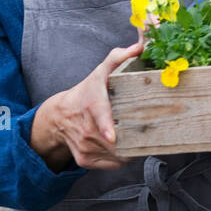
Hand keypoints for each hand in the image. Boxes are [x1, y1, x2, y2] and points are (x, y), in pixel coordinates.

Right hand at [30, 37, 144, 171]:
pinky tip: (123, 145)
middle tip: (149, 130)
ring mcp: (84, 146)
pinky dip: (122, 157)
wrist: (60, 116)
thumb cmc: (87, 92)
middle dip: (134, 137)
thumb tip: (140, 46)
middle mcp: (86, 129)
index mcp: (91, 105)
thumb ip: (120, 58)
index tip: (112, 135)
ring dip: (131, 148)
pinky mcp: (84, 160)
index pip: (99, 116)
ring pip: (117, 154)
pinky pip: (112, 163)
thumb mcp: (101, 72)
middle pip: (116, 140)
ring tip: (136, 135)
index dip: (106, 126)